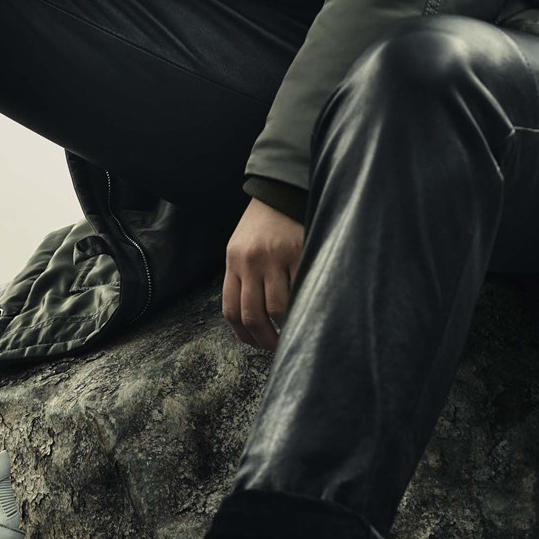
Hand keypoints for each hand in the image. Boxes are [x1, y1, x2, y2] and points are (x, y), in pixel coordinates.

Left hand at [222, 197, 305, 350]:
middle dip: (265, 339)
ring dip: (285, 329)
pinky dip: (303, 306)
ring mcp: (274, 257)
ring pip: (276, 308)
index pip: (231, 310)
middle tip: (277, 349)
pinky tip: (307, 314)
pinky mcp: (298, 251)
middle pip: (253, 315)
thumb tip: (254, 320)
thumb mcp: (241, 248)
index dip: (244, 335)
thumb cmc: (262, 225)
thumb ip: (244, 278)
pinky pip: (299, 288)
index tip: (256, 344)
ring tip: (293, 335)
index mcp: (233, 262)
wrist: (279, 190)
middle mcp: (250, 261)